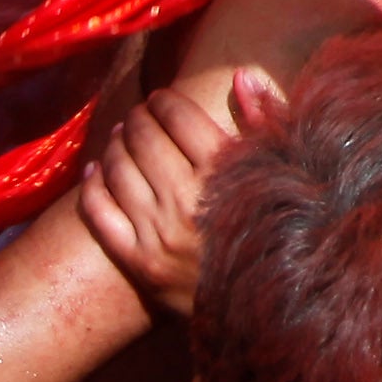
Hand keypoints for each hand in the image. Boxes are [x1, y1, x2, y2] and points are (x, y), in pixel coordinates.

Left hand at [70, 67, 283, 314]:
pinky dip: (91, 186)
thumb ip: (268, 120)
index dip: (166, 100)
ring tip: (121, 139)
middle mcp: (188, 200)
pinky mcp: (140, 264)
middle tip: (139, 116)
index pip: (178, 116)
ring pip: (117, 170)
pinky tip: (95, 172)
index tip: (163, 99)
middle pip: (142, 138)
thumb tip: (241, 74)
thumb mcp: (289, 171)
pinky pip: (99, 214)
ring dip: (115, 146)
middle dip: (137, 119)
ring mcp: (160, 235)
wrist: (273, 307)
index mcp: (227, 173)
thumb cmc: (283, 228)